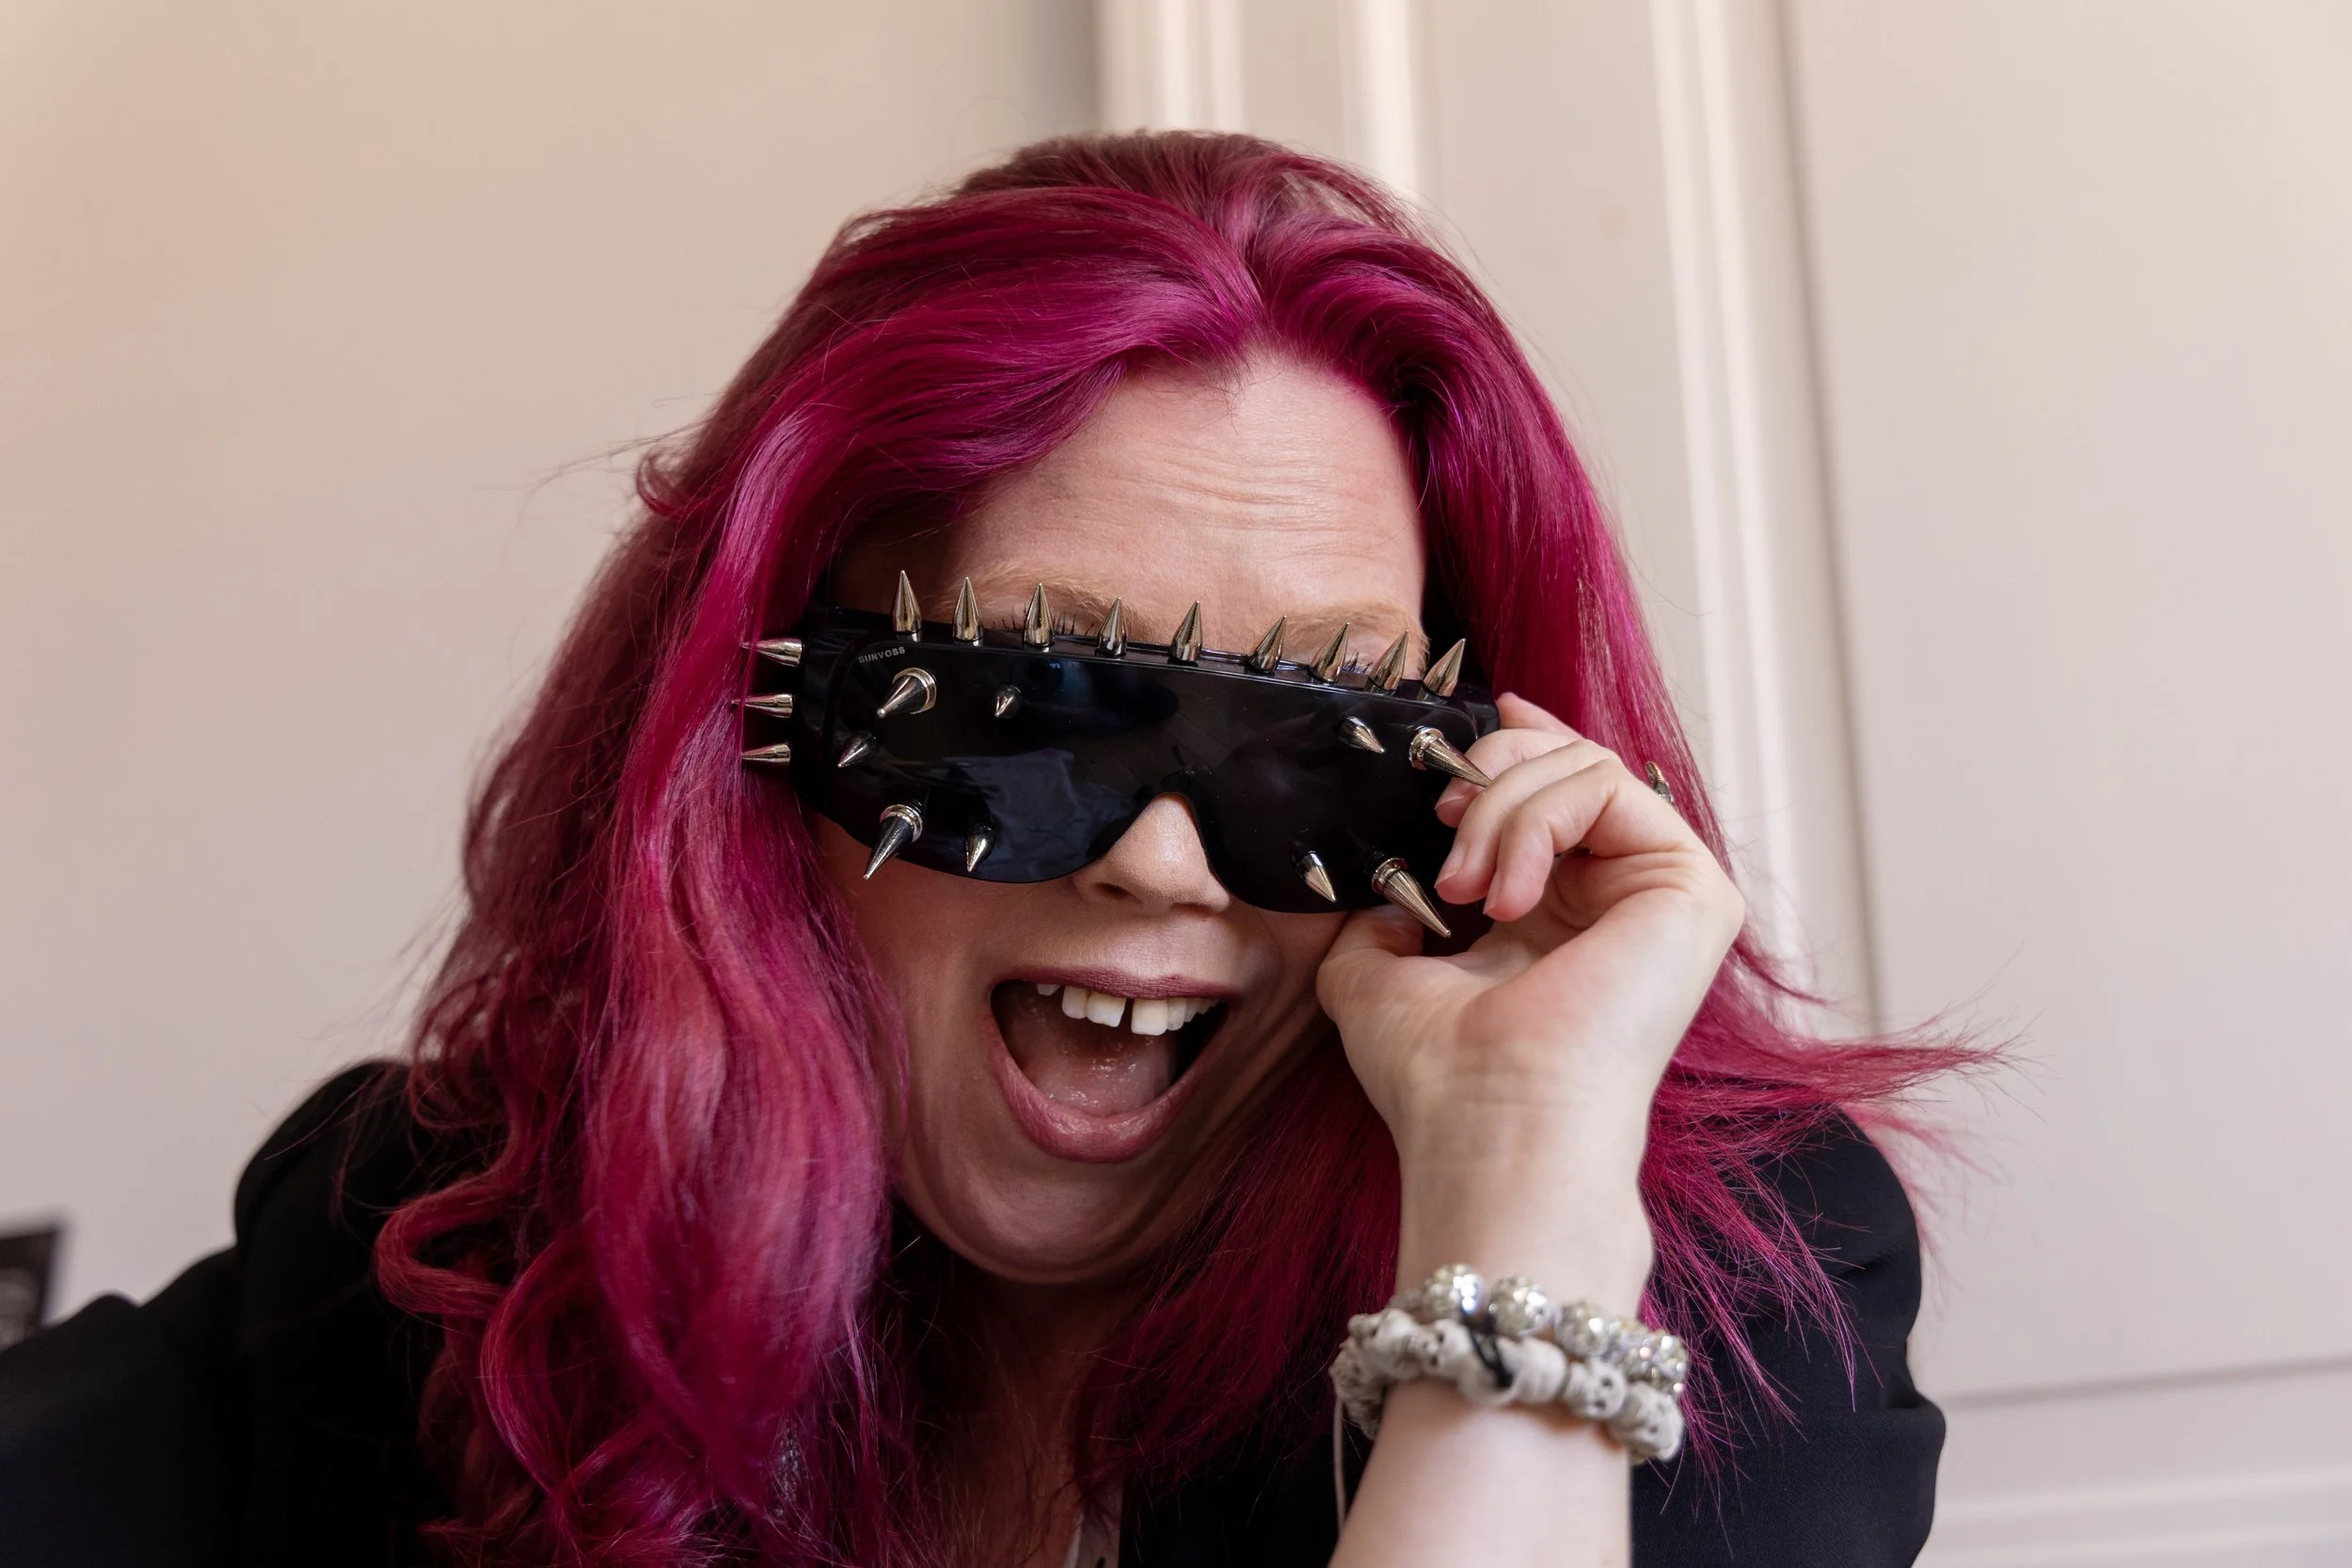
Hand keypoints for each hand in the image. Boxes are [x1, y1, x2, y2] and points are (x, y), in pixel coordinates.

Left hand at [1316, 693, 1744, 1302]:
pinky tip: (1504, 898)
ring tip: (1463, 889)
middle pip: (1569, 764)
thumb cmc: (1439, 1077)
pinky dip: (1536, 821)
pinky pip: (1606, 785)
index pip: (1557, 796)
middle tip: (1443, 824)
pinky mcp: (1692, 888)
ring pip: (1582, 768)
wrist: (1490, 1124)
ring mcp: (1662, 895)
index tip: (1465, 729)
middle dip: (1490, 776)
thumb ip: (1380, 916)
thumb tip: (1388, 886)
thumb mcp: (1374, 974)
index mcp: (1559, 920)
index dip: (1516, 747)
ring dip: (1501, 811)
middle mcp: (1618, 904)